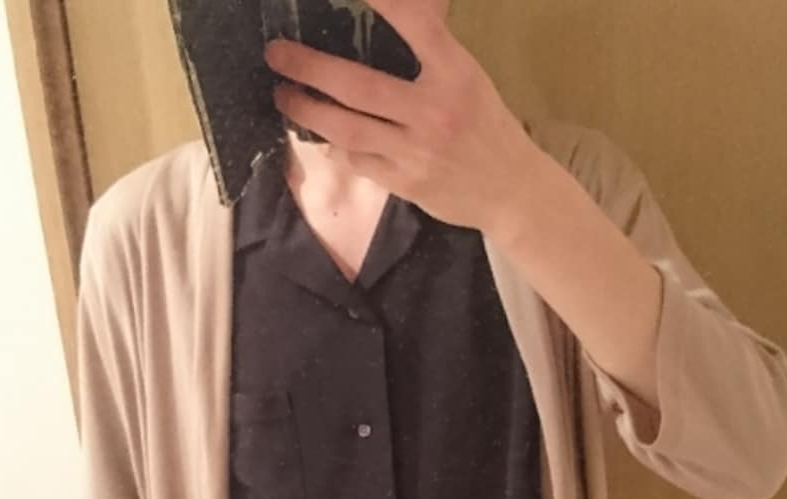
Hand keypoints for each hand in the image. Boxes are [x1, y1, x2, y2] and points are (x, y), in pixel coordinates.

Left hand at [265, 0, 540, 235]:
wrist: (510, 191)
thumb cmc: (486, 126)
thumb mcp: (469, 77)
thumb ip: (432, 47)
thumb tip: (402, 7)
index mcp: (456, 73)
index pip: (416, 24)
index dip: (383, 4)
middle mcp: (435, 110)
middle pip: (358, 86)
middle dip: (309, 68)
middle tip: (276, 55)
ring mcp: (417, 151)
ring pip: (348, 129)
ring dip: (308, 111)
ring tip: (284, 96)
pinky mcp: (407, 184)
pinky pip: (359, 160)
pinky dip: (338, 144)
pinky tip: (323, 131)